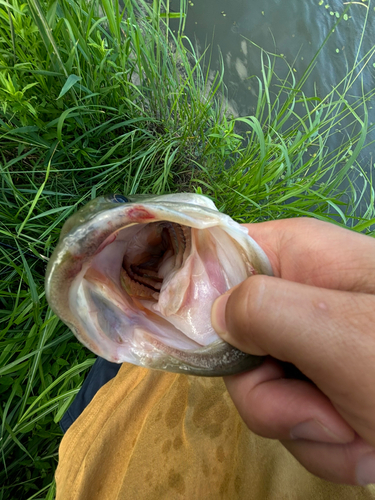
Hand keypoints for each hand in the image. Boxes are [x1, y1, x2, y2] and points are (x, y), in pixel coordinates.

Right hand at [211, 218, 374, 484]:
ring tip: (358, 429)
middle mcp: (299, 295)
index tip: (195, 342)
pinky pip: (292, 418)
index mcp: (297, 256)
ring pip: (261, 389)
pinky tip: (365, 442)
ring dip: (305, 425)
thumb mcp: (339, 333)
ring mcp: (312, 343)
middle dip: (269, 392)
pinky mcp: (325, 383)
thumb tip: (214, 313)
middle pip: (234, 340)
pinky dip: (326, 442)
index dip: (195, 294)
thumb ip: (264, 309)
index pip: (218, 255)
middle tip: (316, 407)